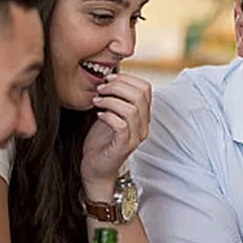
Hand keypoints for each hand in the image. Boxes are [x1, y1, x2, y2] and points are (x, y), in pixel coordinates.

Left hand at [81, 73, 151, 197]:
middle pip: (140, 95)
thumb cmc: (101, 139)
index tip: (108, 79)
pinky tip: (98, 115)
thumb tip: (109, 76)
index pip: (146, 88)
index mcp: (142, 115)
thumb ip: (115, 97)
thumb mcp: (110, 113)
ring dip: (110, 100)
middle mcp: (143, 125)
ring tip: (97, 101)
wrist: (96, 166)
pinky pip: (121, 125)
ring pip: (132, 109)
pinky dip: (108, 116)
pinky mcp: (124, 146)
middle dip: (117, 86)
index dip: (127, 78)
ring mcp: (135, 137)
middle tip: (100, 88)